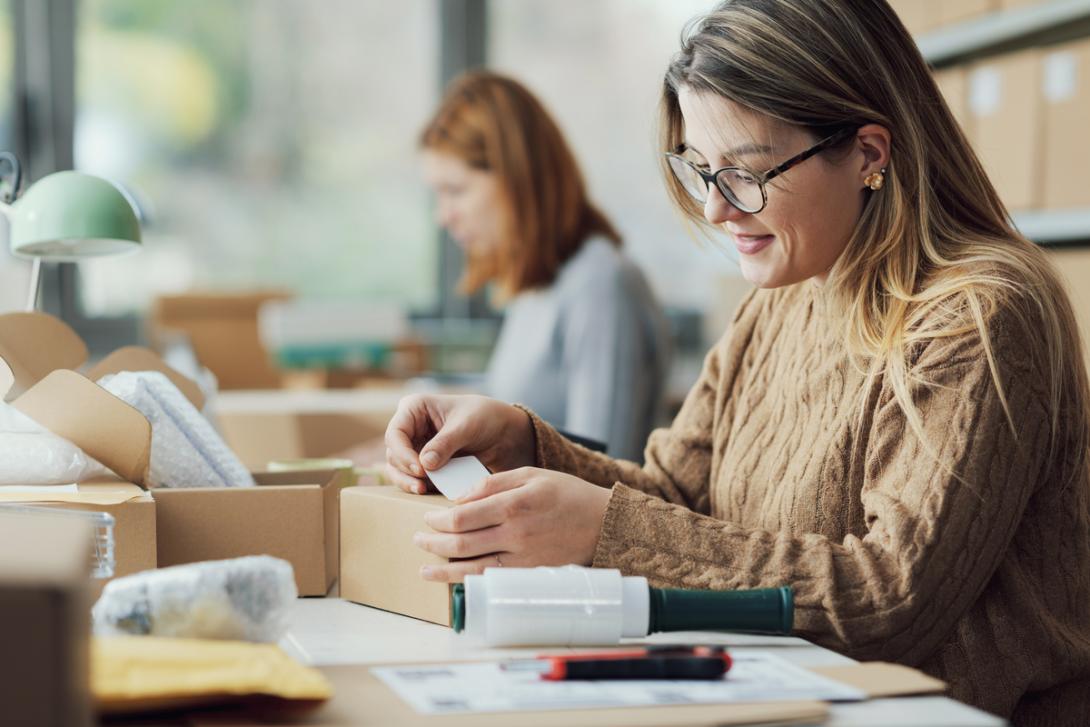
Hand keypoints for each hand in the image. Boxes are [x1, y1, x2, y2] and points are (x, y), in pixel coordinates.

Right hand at [384, 394, 534, 493]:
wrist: (504, 432)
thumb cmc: (485, 417)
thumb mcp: (467, 426)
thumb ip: (445, 444)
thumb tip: (424, 464)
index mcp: (414, 408)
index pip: (395, 433)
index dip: (403, 453)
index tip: (421, 469)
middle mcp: (410, 427)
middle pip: (394, 454)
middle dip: (405, 471)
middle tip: (421, 486)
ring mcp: (415, 447)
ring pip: (399, 469)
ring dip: (408, 482)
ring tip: (422, 491)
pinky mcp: (425, 464)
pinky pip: (414, 478)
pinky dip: (420, 485)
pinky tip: (430, 492)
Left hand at [412, 467, 611, 582]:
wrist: (602, 523)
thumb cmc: (567, 494)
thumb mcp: (531, 474)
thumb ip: (493, 483)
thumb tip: (460, 497)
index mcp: (513, 504)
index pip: (462, 515)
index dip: (438, 519)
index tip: (427, 517)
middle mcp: (515, 533)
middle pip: (461, 542)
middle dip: (433, 542)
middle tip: (418, 539)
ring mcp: (522, 557)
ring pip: (472, 567)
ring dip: (443, 570)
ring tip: (424, 569)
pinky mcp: (529, 573)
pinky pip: (492, 579)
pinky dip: (469, 582)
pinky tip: (454, 581)